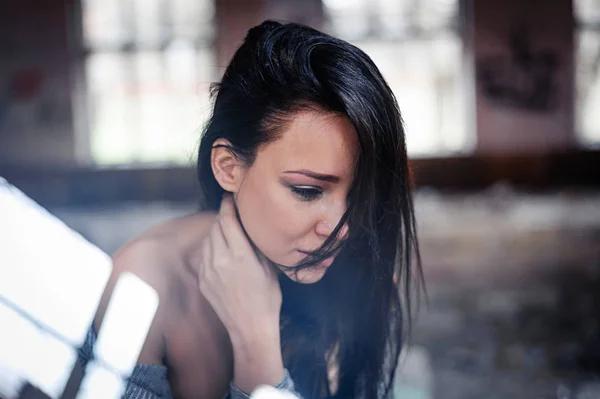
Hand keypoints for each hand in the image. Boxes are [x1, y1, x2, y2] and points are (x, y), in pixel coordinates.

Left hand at [198, 195, 283, 391]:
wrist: (250, 328)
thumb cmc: (267, 298)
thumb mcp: (268, 267)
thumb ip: (256, 245)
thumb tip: (251, 226)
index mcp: (239, 254)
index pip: (227, 219)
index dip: (228, 205)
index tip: (231, 198)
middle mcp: (220, 259)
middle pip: (216, 226)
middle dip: (223, 217)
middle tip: (232, 213)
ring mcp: (208, 270)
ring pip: (208, 239)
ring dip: (217, 231)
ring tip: (228, 231)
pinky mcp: (203, 279)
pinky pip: (204, 254)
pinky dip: (212, 247)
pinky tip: (222, 251)